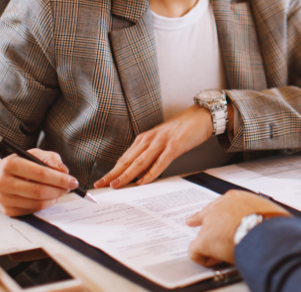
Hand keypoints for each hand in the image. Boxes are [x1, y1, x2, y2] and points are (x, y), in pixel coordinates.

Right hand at [0, 149, 76, 216]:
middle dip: (59, 190)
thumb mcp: (32, 154)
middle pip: (39, 191)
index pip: (41, 174)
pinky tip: (48, 197)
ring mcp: (3, 199)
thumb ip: (50, 159)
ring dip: (54, 198)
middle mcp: (3, 182)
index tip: (73, 180)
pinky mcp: (7, 211)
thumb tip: (64, 171)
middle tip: (69, 187)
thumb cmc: (18, 165)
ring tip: (60, 191)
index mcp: (10, 164)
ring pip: (37, 203)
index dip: (60, 179)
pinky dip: (45, 205)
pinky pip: (32, 210)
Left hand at [95, 105, 212, 188]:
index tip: (101, 181)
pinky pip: (160, 162)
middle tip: (100, 185)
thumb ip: (150, 154)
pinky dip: (150, 173)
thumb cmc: (181, 130)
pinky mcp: (174, 146)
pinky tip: (142, 181)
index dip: (112, 171)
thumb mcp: (161, 141)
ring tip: (116, 185)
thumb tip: (139, 172)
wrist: (200, 116)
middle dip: (112, 174)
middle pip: (127, 161)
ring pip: (140, 162)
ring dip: (126, 175)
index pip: (124, 158)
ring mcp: (161, 142)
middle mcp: (149, 140)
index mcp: (144, 139)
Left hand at [186, 190, 289, 265]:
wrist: (269, 235)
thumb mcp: (269, 211)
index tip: (213, 213)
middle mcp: (220, 207)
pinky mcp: (204, 240)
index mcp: (236, 198)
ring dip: (212, 245)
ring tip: (226, 254)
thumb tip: (267, 222)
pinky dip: (204, 258)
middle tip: (191, 221)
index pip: (221, 203)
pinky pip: (196, 251)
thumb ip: (260, 213)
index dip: (217, 211)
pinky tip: (214, 261)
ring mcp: (210, 223)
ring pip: (204, 235)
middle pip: (205, 214)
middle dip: (199, 220)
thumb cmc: (274, 225)